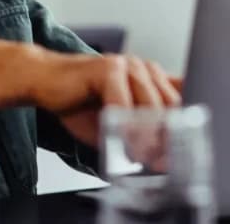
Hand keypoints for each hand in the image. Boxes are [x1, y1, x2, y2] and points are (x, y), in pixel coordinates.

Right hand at [29, 53, 181, 145]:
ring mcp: (128, 65)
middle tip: (160, 163)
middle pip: (172, 106)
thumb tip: (162, 160)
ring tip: (141, 157)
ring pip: (151, 105)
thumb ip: (140, 135)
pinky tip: (120, 141)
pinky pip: (123, 102)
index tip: (181, 155)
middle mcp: (145, 69)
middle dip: (168, 138)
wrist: (44, 81)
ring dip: (147, 136)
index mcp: (153, 79)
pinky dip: (124, 126)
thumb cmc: (80, 102)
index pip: (183, 102)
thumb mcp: (117, 124)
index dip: (185, 129)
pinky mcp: (108, 68)